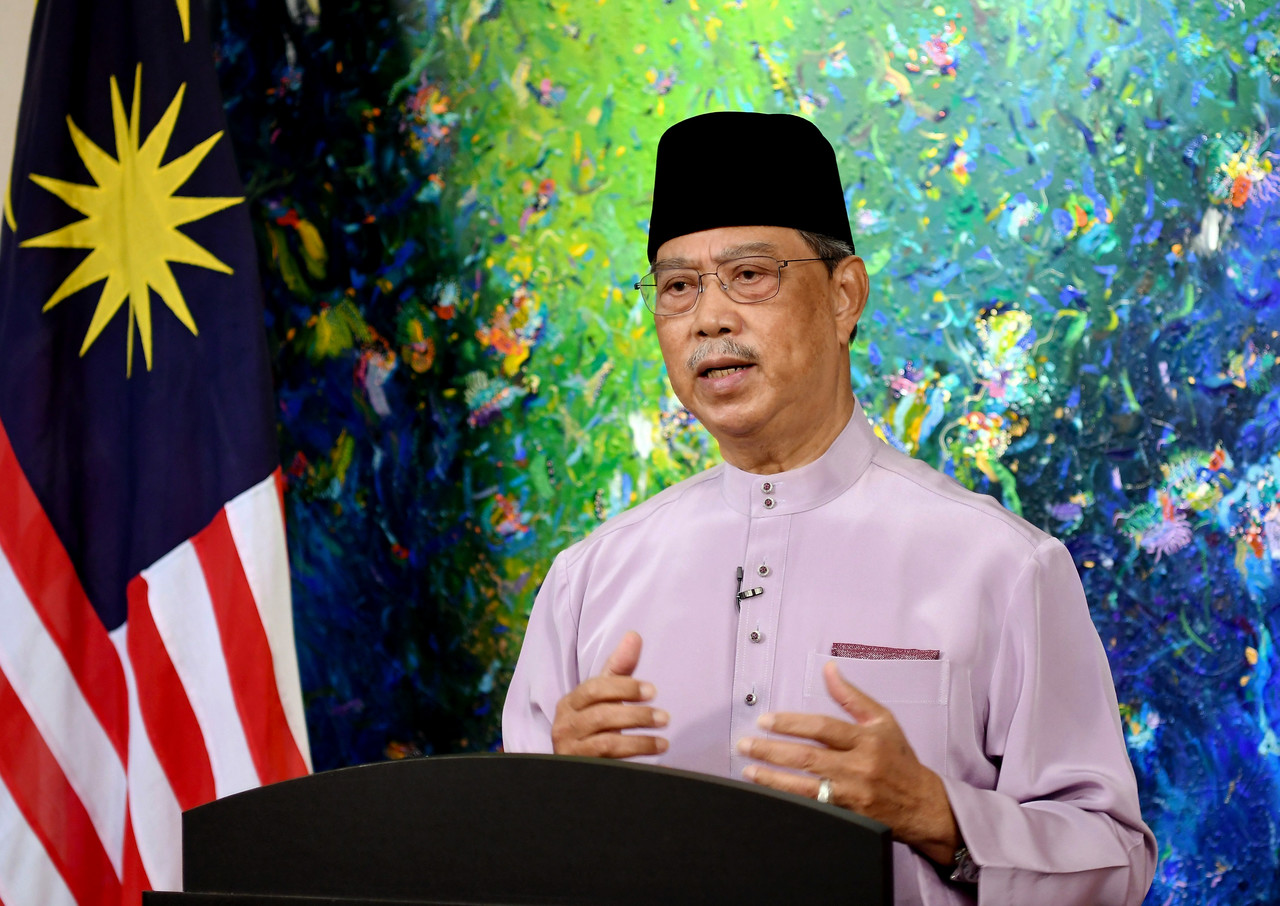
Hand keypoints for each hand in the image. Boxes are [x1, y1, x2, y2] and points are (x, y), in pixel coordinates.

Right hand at [551, 631, 668, 757]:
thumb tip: (634, 636)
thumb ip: (619, 667)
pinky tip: (654, 752)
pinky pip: (609, 762)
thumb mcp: (606, 695)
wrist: (579, 766)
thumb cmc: (595, 724)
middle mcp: (565, 726)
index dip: (624, 688)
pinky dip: (634, 756)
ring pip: (606, 742)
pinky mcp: (581, 770)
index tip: (652, 691)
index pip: (595, 689)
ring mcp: (571, 751)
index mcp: (569, 703)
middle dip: (636, 715)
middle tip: (664, 717)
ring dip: (639, 740)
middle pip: (601, 716)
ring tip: (664, 739)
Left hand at [737, 660, 958, 864]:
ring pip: (806, 787)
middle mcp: (859, 767)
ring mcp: (853, 795)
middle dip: (771, 751)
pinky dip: (790, 802)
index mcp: (867, 739)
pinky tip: (769, 796)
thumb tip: (828, 668)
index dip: (791, 723)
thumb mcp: (882, 721)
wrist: (923, 805)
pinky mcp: (850, 817)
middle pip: (808, 757)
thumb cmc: (900, 759)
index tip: (764, 721)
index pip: (822, 728)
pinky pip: (814, 809)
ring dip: (773, 779)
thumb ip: (851, 697)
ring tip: (748, 771)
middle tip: (745, 745)